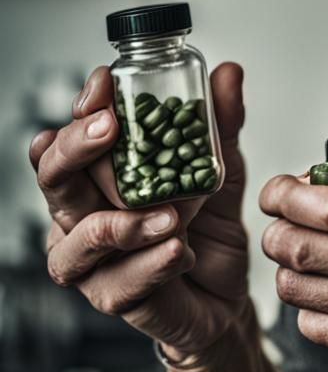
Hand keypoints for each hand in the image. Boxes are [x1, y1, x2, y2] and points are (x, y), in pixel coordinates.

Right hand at [30, 63, 250, 355]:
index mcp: (100, 176)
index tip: (103, 86)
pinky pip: (120, 283)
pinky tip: (176, 252)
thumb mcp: (221, 165)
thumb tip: (226, 73)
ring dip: (120, 222)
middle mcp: (84, 214)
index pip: (72, 137)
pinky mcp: (115, 298)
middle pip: (56, 179)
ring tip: (169, 216)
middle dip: (76, 149)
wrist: (228, 289)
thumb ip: (221, 123)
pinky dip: (150, 265)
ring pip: (80, 238)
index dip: (82, 110)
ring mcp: (93, 260)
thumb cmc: (208, 224)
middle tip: (109, 129)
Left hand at [260, 166, 327, 371]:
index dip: (287, 194)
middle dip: (276, 232)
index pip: (327, 206)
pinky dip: (308, 305)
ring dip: (288, 269)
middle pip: (297, 246)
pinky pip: (307, 322)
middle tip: (282, 226)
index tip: (277, 192)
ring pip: (292, 285)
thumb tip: (321, 172)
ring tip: (307, 261)